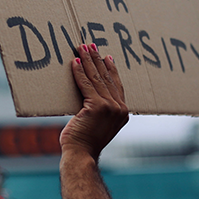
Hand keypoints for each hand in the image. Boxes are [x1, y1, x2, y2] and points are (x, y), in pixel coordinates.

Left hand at [60, 44, 128, 160]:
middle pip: (107, 78)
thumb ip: (100, 110)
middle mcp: (119, 108)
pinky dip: (80, 72)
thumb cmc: (85, 141)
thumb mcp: (98, 123)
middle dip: (98, 59)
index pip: (117, 85)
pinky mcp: (97, 107)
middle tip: (91, 45)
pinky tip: (75, 62)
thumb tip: (90, 96)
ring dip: (88, 60)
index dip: (110, 69)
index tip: (106, 56)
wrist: (81, 154)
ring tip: (82, 47)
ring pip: (97, 78)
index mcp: (123, 112)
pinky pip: (86, 84)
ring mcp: (110, 107)